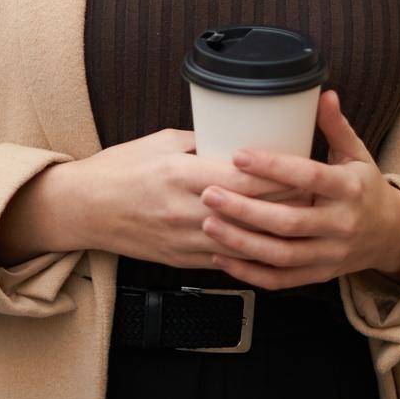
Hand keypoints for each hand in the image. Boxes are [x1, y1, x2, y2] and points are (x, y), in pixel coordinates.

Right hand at [76, 127, 315, 269]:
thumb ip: (200, 142)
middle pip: (248, 212)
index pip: (242, 179)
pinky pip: (224, 259)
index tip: (303, 168)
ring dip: (274, 233)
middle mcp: (182, 210)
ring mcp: (181, 239)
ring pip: (242, 243)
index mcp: (179, 174)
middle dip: (286, 205)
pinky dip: (250, 253)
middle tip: (315, 194)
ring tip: (302, 221)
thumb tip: (237, 138)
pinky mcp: (179, 260)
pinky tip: (271, 245)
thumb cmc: (120, 168)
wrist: (84, 209)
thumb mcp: (161, 142)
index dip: (277, 176)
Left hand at [198, 90, 399, 289]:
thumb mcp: (357, 154)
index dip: (274, 167)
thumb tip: (323, 93)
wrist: (390, 234)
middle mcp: (341, 224)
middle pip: (289, 222)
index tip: (238, 155)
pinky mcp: (319, 275)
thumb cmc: (365, 187)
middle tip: (209, 194)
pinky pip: (281, 280)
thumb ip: (336, 126)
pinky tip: (221, 257)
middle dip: (245, 210)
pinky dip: (249, 273)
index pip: (309, 176)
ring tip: (209, 224)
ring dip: (242, 242)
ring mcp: (330, 254)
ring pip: (281, 255)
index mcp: (349, 189)